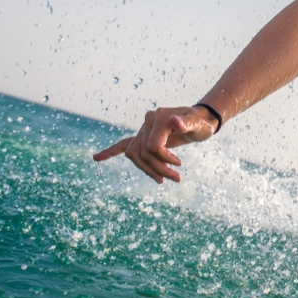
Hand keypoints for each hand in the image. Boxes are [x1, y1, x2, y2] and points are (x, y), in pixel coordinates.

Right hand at [92, 105, 218, 183]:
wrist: (199, 120)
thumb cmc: (201, 123)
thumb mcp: (199, 124)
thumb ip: (188, 122)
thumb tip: (174, 121)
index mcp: (159, 117)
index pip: (151, 146)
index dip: (162, 159)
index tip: (178, 164)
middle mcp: (148, 120)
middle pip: (142, 152)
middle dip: (157, 168)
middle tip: (176, 178)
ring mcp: (144, 127)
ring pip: (135, 154)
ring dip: (147, 169)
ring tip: (163, 179)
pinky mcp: (143, 135)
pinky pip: (124, 143)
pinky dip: (111, 151)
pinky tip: (97, 158)